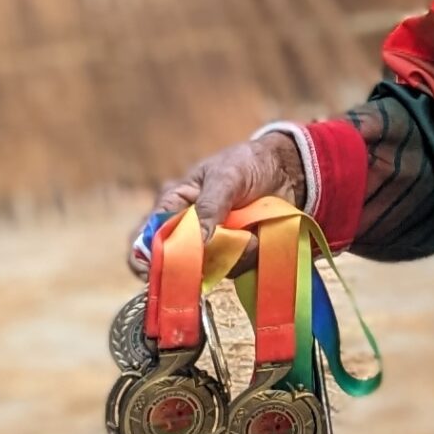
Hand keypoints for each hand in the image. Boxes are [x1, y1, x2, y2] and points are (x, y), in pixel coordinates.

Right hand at [129, 135, 304, 277]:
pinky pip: (237, 268)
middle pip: (176, 263)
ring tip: (252, 233)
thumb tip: (198, 241)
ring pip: (209, 270)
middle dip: (197, 264)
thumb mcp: (227, 176)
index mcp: (174, 206)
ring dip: (232, 257)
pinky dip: (250, 257)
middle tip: (221, 250)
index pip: (146, 237)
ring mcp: (213, 246)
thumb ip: (210, 205)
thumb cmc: (247, 163)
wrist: (286, 169)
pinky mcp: (237, 254)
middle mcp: (189, 231)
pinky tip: (260, 236)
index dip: (146, 258)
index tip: (159, 269)